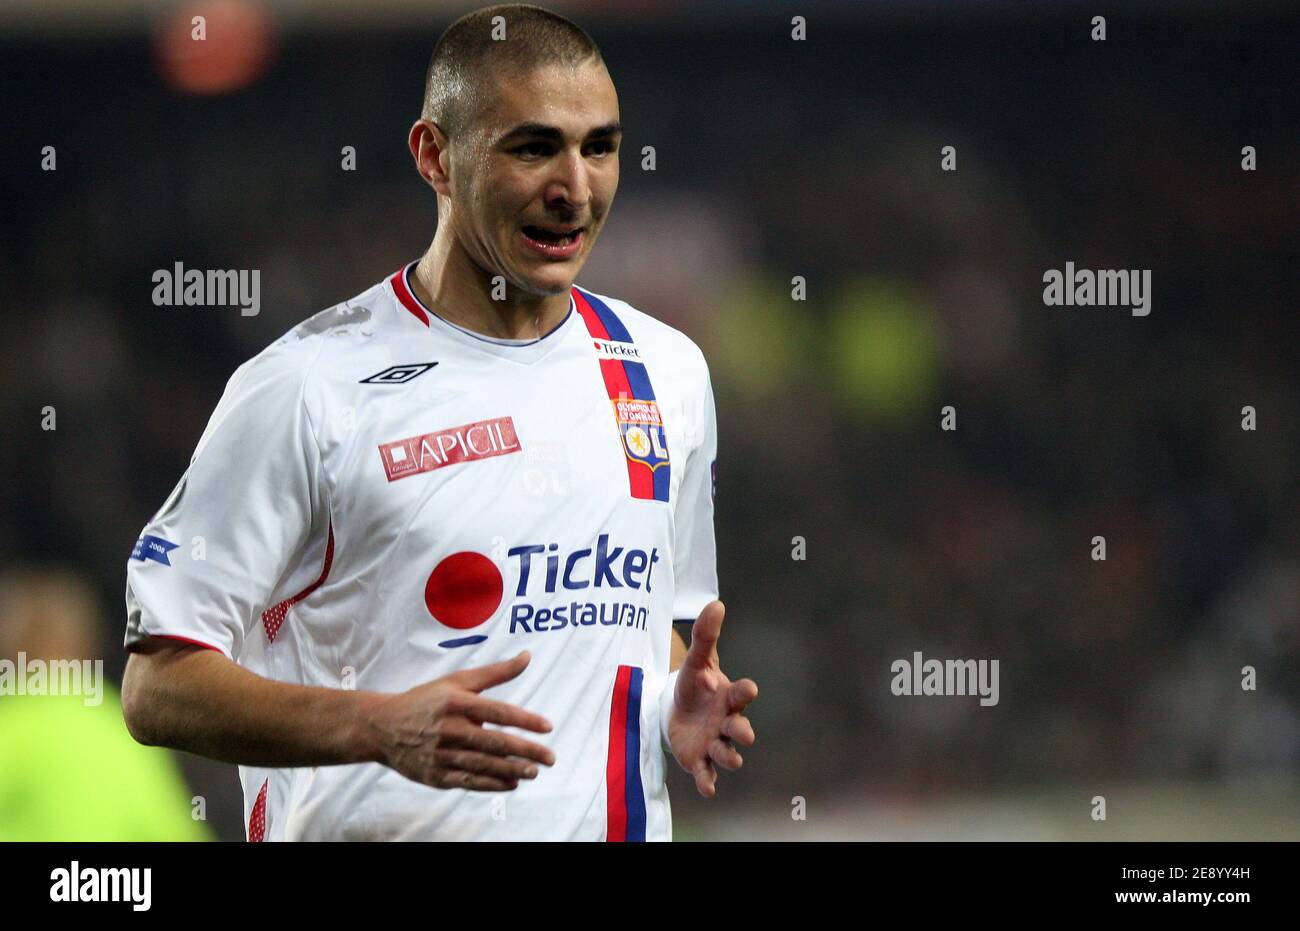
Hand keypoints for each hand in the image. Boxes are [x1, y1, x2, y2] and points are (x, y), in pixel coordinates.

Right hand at [370, 650, 556, 790]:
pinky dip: (491, 784)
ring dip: (511, 770)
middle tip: (550, 758)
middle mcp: (448, 728)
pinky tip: (511, 783)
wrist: (382, 727)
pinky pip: (468, 781)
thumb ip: (495, 672)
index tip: (547, 726)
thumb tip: (527, 656)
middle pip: (493, 742)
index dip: (524, 720)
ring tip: (534, 771)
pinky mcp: (435, 775)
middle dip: (525, 751)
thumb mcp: (457, 681)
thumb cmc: (426, 700)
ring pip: (483, 765)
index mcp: (455, 702)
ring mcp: (441, 754)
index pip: (497, 711)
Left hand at [665, 601, 757, 797]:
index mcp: (729, 698)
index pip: (742, 695)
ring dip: (729, 757)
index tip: (743, 688)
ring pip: (727, 754)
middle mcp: (727, 723)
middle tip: (744, 734)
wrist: (676, 709)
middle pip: (740, 728)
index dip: (743, 692)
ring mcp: (714, 743)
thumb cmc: (693, 684)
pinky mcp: (699, 761)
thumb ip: (705, 635)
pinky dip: (708, 782)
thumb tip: (716, 603)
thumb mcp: (696, 659)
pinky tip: (707, 788)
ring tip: (730, 758)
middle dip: (743, 731)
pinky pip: (706, 774)